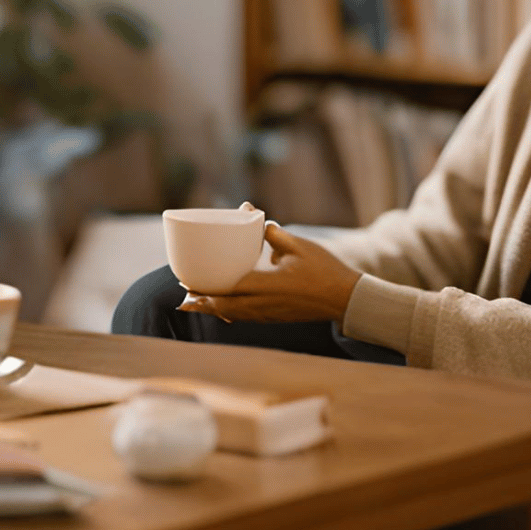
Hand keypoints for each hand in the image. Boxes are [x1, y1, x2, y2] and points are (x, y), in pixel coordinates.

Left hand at [176, 223, 362, 324]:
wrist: (346, 298)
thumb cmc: (323, 269)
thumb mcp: (298, 245)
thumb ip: (271, 231)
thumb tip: (248, 211)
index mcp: (267, 285)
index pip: (229, 291)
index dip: (206, 292)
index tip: (187, 287)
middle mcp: (265, 304)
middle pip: (226, 309)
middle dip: (204, 304)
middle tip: (184, 298)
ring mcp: (270, 314)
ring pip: (235, 316)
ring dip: (215, 311)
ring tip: (196, 305)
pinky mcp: (276, 318)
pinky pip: (247, 318)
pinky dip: (232, 314)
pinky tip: (224, 310)